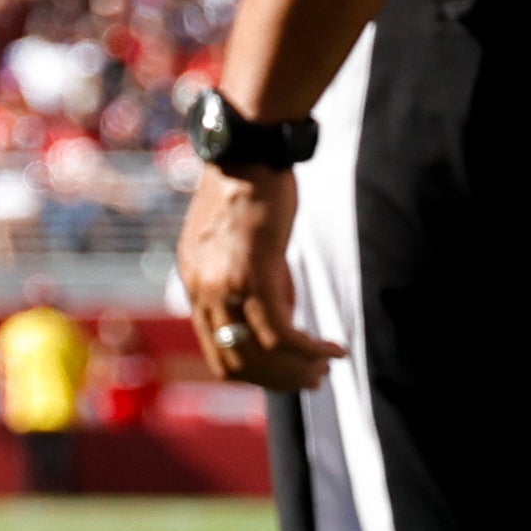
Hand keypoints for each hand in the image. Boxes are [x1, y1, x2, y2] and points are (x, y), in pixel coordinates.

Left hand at [176, 161, 339, 391]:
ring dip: (296, 370)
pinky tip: (336, 349)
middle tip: (311, 380)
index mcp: (194, 283)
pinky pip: (283, 333)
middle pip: (235, 362)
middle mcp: (202, 289)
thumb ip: (250, 278)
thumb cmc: (249, 186)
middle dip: (277, 380)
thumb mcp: (238, 241)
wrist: (247, 149)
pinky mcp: (253, 274)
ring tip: (325, 370)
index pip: (218, 351)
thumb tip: (282, 308)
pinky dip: (311, 349)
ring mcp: (225, 285)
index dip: (256, 373)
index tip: (287, 374)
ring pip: (260, 354)